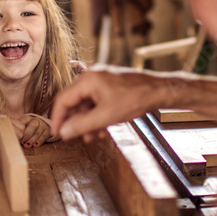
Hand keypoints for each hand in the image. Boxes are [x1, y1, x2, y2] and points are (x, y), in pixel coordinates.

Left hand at [15, 115, 52, 147]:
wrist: (40, 127)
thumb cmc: (27, 129)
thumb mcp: (21, 127)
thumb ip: (17, 130)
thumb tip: (12, 137)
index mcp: (27, 118)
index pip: (24, 121)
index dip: (20, 129)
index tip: (17, 136)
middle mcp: (36, 120)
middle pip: (33, 126)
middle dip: (27, 135)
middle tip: (23, 142)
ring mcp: (43, 125)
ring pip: (38, 132)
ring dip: (32, 140)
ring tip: (27, 145)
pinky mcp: (48, 131)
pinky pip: (44, 136)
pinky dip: (39, 141)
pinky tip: (35, 145)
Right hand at [49, 67, 165, 140]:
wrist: (159, 91)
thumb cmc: (136, 98)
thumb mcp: (106, 116)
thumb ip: (82, 125)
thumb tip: (64, 132)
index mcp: (87, 80)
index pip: (63, 100)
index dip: (57, 119)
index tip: (56, 133)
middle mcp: (92, 78)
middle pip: (74, 102)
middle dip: (75, 122)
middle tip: (74, 137)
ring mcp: (102, 81)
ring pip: (86, 105)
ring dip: (87, 122)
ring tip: (91, 137)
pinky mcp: (110, 87)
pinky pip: (97, 103)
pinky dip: (97, 116)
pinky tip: (102, 129)